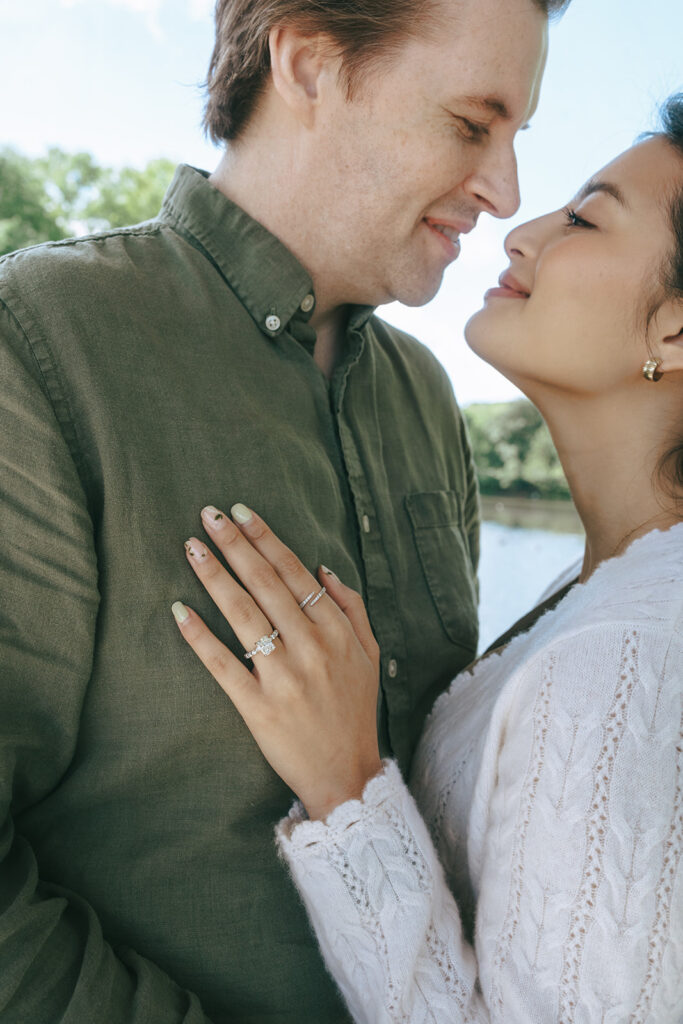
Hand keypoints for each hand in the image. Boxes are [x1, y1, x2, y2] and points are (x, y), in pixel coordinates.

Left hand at [171, 503, 382, 819]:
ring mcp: (283, 678)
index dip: (265, 540)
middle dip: (234, 545)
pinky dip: (199, 636)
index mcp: (336, 631)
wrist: (346, 774)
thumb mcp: (370, 654)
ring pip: (243, 615)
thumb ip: (352, 607)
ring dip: (215, 577)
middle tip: (207, 515)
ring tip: (191, 548)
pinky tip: (178, 610)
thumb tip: (322, 568)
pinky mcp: (257, 707)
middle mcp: (311, 648)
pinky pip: (222, 665)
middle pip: (265, 585)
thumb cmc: (354, 710)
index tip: (240, 513)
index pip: (294, 573)